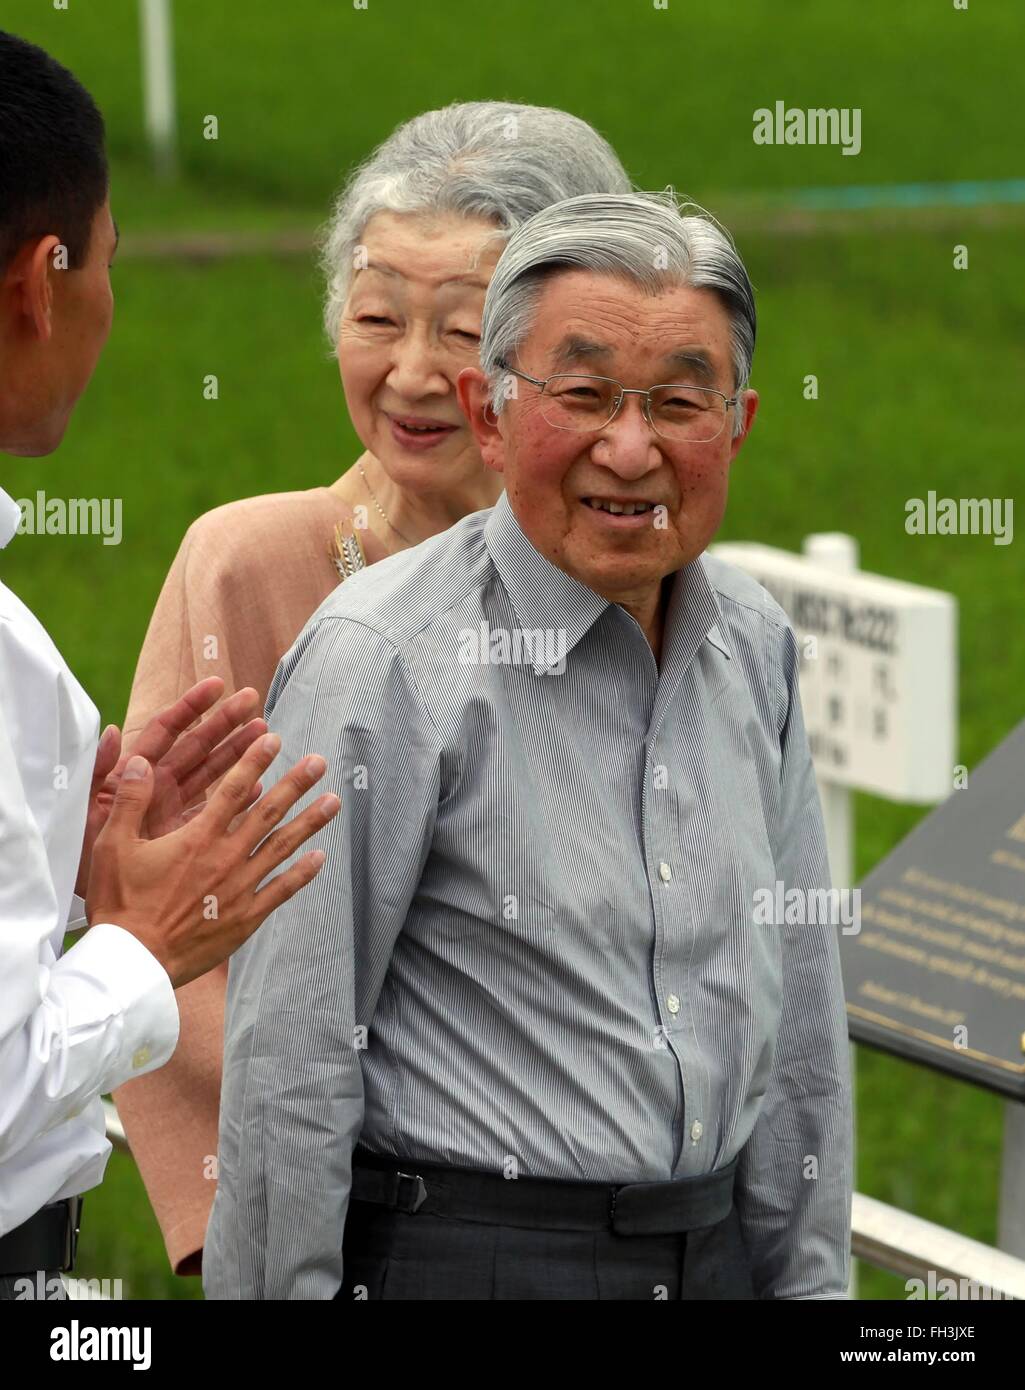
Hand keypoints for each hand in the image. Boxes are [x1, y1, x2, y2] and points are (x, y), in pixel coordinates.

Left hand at [75, 678, 266, 896]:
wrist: (100, 912)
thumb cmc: (84, 863)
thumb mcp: (87, 816)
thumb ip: (98, 773)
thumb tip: (115, 732)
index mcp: (134, 776)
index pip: (166, 731)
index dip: (191, 706)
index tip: (218, 686)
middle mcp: (158, 788)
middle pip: (197, 746)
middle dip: (225, 722)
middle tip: (253, 700)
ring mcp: (176, 811)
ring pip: (213, 774)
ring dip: (239, 753)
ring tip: (266, 733)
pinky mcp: (189, 836)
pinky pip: (220, 811)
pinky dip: (241, 799)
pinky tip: (263, 787)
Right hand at [85, 732, 340, 988]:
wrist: (134, 961)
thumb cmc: (120, 904)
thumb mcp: (113, 846)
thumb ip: (131, 801)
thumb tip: (139, 762)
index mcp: (197, 837)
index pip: (233, 790)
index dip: (255, 761)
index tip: (274, 740)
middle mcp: (226, 857)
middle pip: (269, 813)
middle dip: (296, 784)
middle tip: (319, 762)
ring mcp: (240, 888)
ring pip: (283, 848)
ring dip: (309, 822)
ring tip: (334, 801)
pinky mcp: (246, 918)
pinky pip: (282, 891)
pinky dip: (303, 873)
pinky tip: (320, 857)